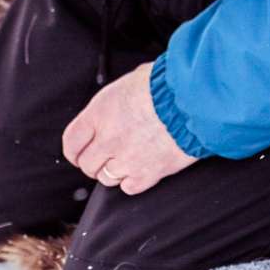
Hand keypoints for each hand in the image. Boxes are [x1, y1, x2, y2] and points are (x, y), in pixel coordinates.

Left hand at [62, 62, 196, 195]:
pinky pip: (129, 187)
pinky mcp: (148, 173)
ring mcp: (127, 159)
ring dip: (114, 170)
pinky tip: (142, 168)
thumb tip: (113, 111)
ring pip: (107, 178)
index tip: (79, 152)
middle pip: (88, 164)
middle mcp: (108, 139)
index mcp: (100, 113)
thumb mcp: (131, 82)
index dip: (75, 150)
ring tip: (129, 158)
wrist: (197, 98)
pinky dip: (133, 181)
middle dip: (95, 161)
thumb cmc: (169, 83)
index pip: (72, 142)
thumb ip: (114, 104)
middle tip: (107, 156)